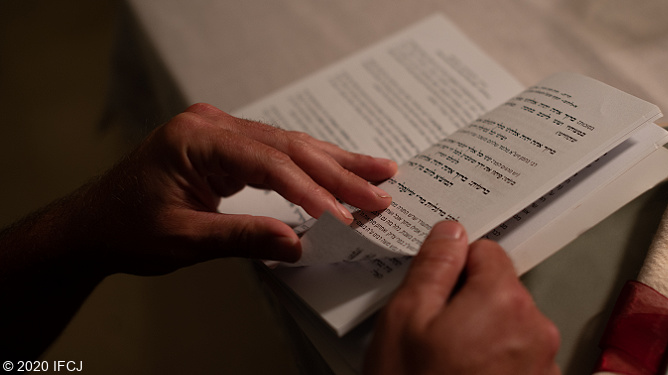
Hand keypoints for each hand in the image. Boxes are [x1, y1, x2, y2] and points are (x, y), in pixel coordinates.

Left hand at [78, 103, 396, 274]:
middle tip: (380, 187)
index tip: (344, 214)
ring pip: (289, 145)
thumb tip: (297, 243)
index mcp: (195, 139)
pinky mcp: (225, 146)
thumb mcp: (185, 239)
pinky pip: (276, 153)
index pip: (269, 162)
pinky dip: (310, 166)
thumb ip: (243, 237)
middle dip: (338, 169)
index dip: (311, 190)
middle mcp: (210, 126)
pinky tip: (339, 169)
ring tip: (377, 171)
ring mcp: (218, 132)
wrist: (93, 225)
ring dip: (334, 163)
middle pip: (288, 146)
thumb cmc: (126, 229)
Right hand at [364, 221, 559, 374]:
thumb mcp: (406, 318)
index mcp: (503, 301)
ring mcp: (542, 363)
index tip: (437, 290)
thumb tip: (450, 234)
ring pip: (508, 323)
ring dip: (483, 333)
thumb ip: (434, 266)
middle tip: (435, 333)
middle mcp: (534, 329)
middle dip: (470, 301)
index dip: (455, 266)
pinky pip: (516, 355)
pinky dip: (494, 361)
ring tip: (448, 362)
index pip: (487, 251)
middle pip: (501, 289)